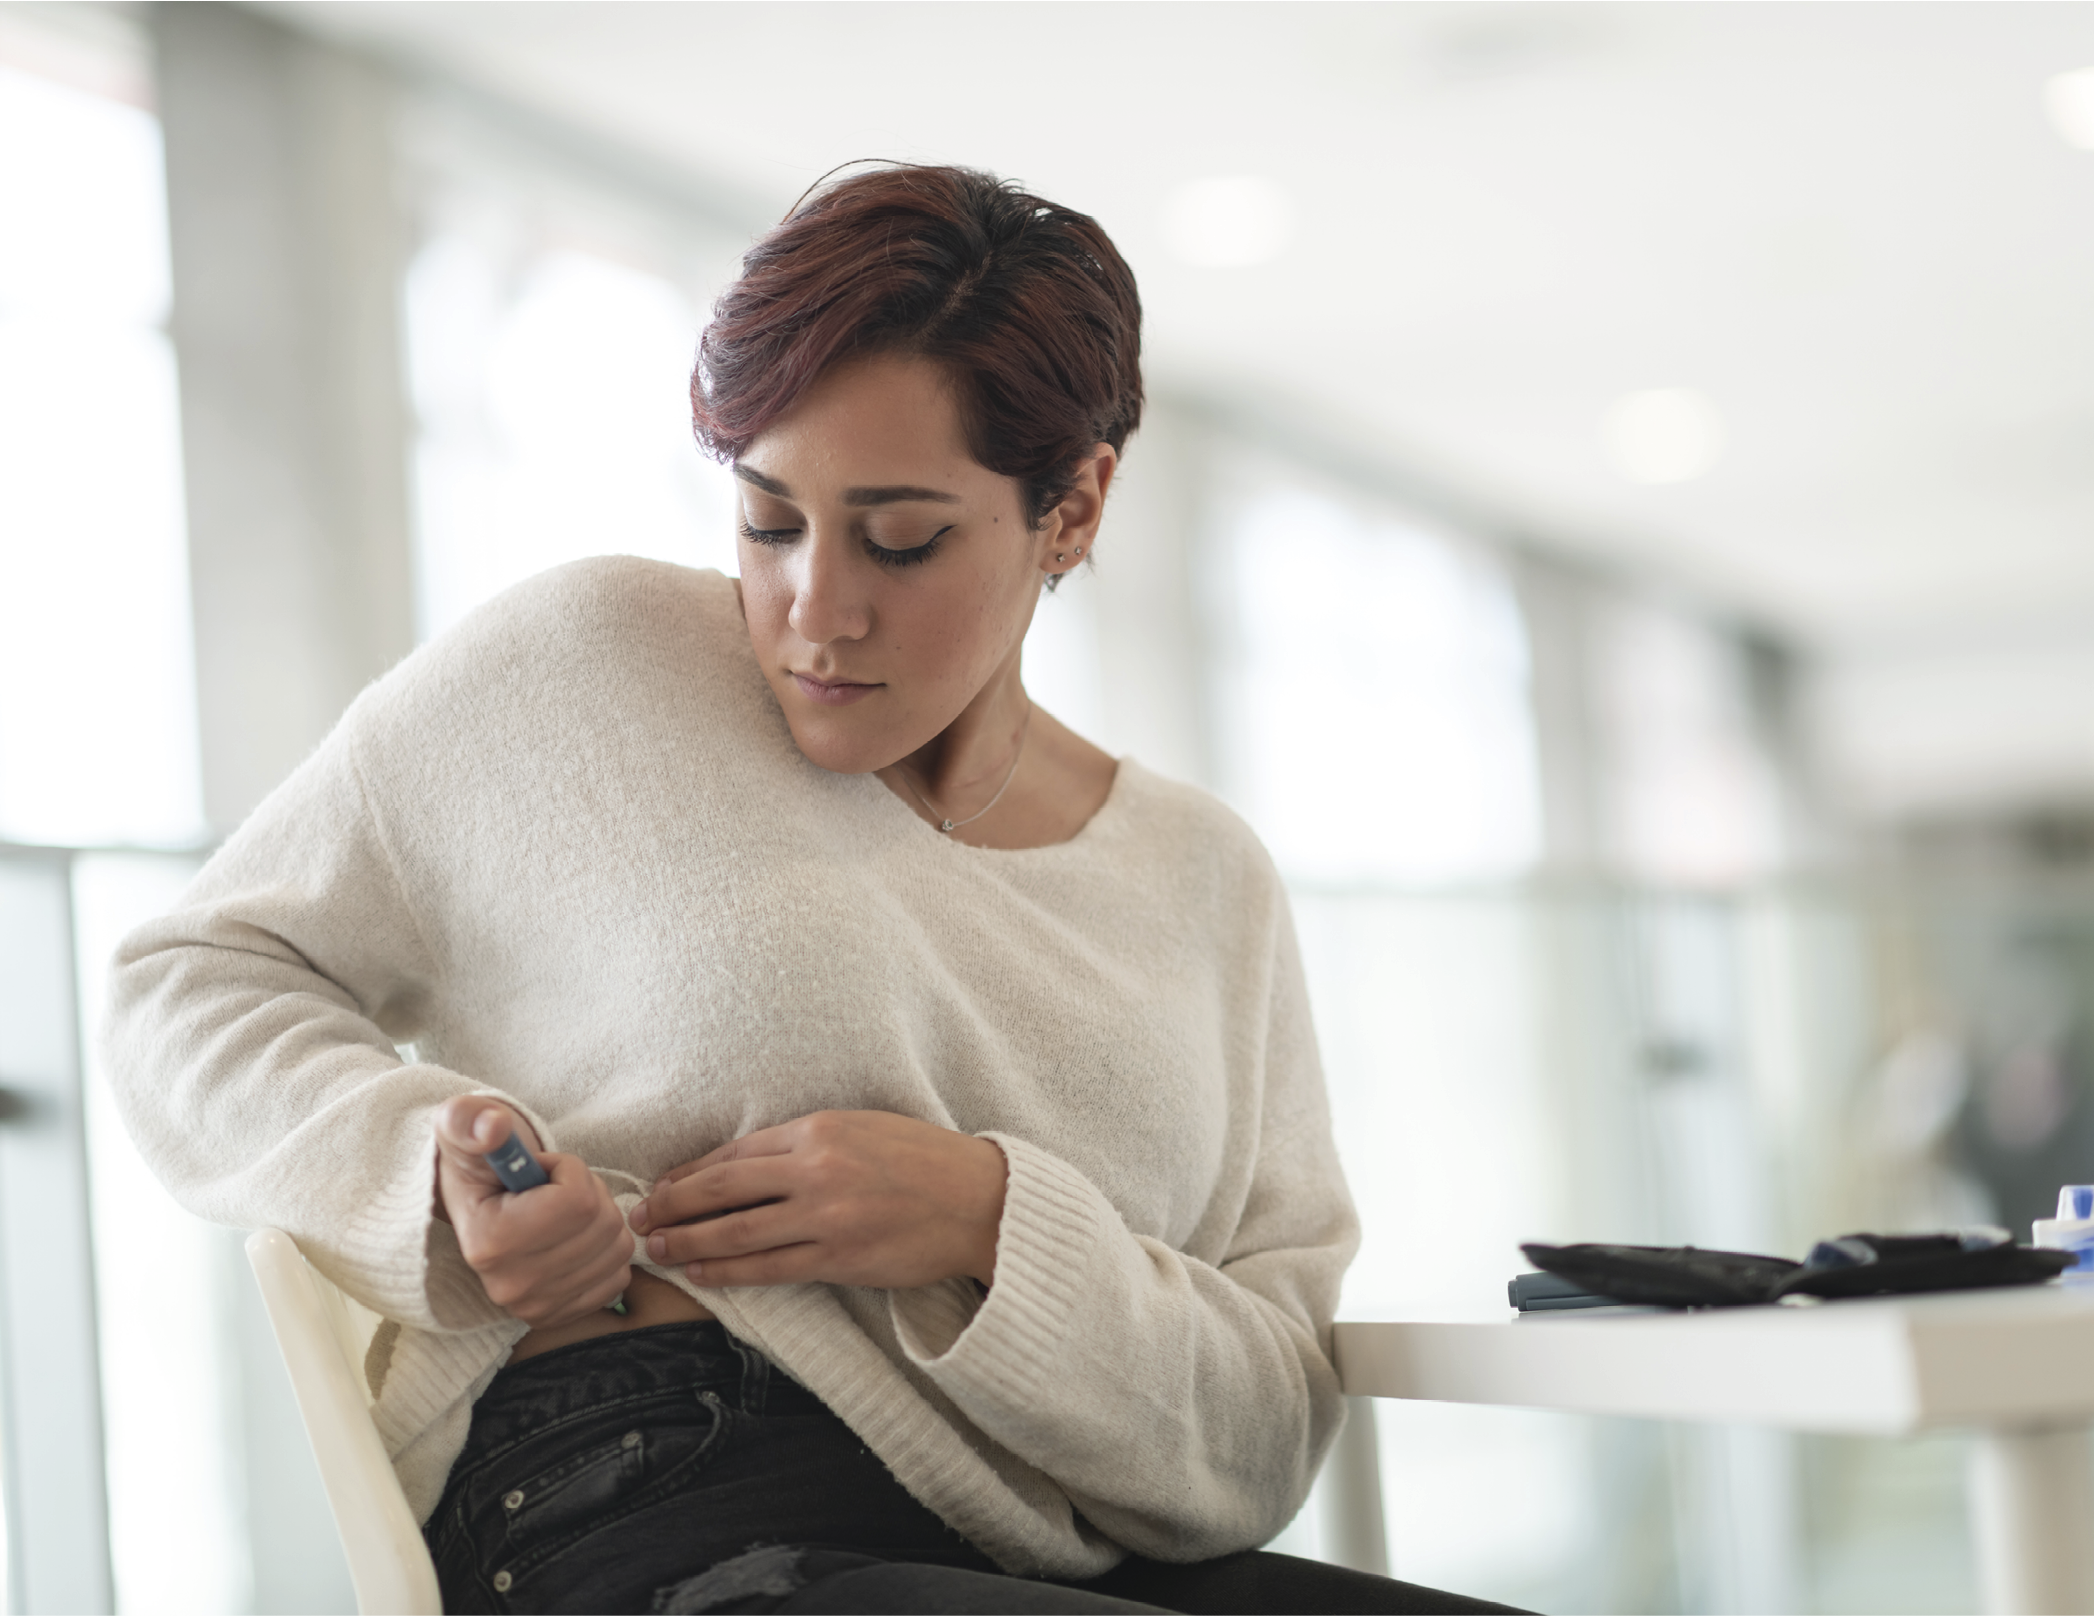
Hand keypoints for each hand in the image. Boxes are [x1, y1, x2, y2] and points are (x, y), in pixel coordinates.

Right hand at [433, 1096, 633, 1327]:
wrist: (476, 1201)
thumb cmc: (478, 1158)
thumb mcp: (465, 1124)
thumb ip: (473, 1120)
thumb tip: (493, 1126)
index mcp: (488, 1242)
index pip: (576, 1199)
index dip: (568, 1169)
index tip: (538, 1168)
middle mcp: (511, 1286)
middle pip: (602, 1223)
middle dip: (589, 1192)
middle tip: (553, 1189)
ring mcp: (535, 1308)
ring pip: (617, 1246)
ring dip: (601, 1219)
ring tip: (562, 1211)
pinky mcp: (559, 1316)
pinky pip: (619, 1275)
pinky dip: (607, 1250)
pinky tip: (574, 1239)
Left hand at [628, 1110, 1007, 1289]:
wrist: (979, 1200)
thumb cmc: (924, 1160)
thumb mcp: (863, 1128)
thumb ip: (809, 1142)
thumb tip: (748, 1164)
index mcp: (819, 1128)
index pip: (735, 1153)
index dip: (690, 1174)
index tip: (661, 1187)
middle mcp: (816, 1169)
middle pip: (722, 1190)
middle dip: (673, 1207)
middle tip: (640, 1221)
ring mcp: (826, 1216)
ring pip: (737, 1232)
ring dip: (689, 1243)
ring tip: (660, 1251)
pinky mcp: (840, 1259)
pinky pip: (769, 1268)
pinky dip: (729, 1272)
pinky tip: (704, 1274)